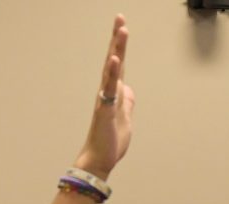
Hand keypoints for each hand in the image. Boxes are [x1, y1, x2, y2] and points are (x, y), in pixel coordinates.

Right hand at [73, 15, 134, 178]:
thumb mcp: (125, 120)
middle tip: (120, 18)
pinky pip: (109, 89)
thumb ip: (127, 103)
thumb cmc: (110, 142)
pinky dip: (112, 74)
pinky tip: (116, 59)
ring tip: (121, 30)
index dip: (121, 46)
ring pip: (111, 70)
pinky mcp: (105, 110)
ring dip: (117, 49)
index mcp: (114, 94)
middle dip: (117, 39)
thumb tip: (128, 90)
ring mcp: (105, 100)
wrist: (99, 161)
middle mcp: (107, 92)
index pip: (120, 65)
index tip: (122, 26)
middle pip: (114, 60)